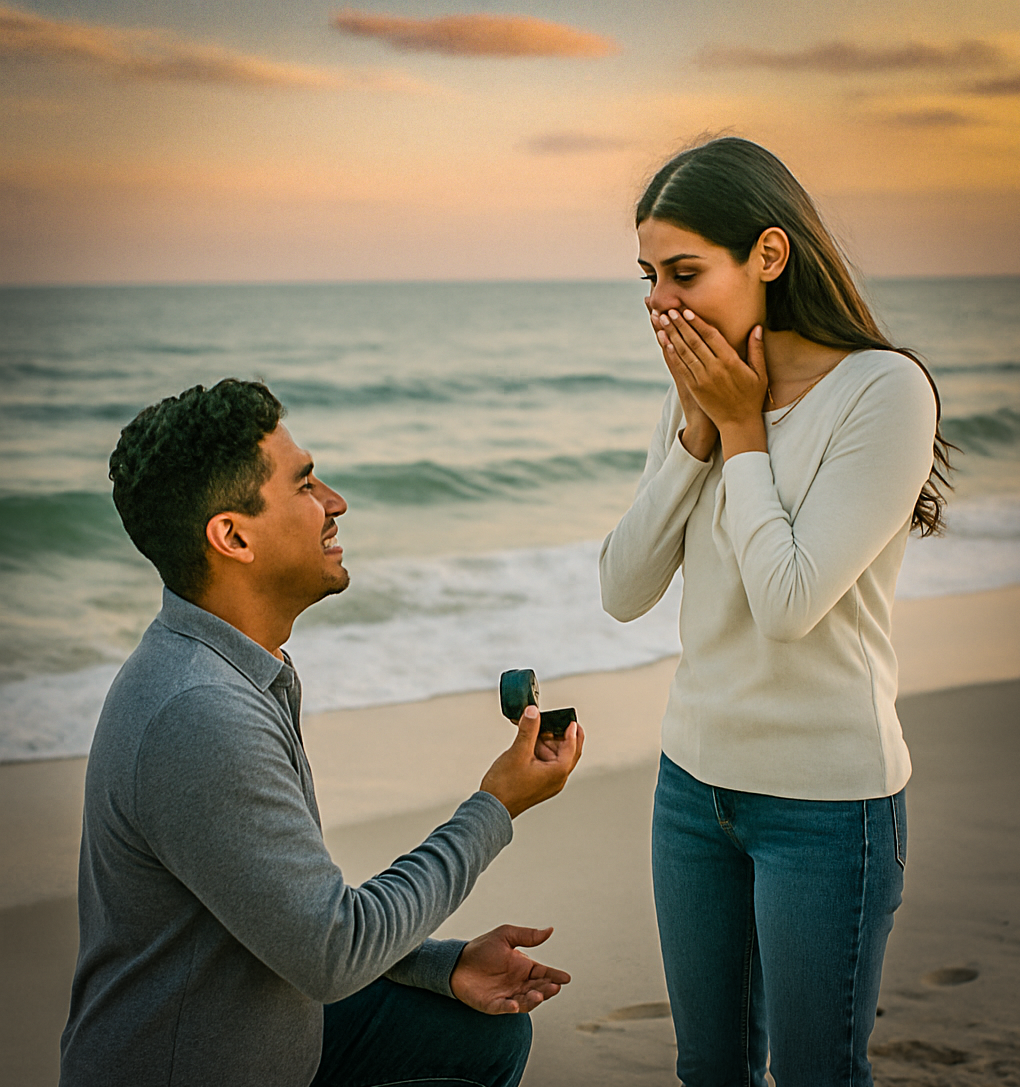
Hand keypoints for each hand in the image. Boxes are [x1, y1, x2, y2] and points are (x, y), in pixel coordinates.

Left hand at [450, 924, 569, 1013]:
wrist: (456, 962)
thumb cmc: (481, 949)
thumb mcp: (505, 936)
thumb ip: (527, 936)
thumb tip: (551, 930)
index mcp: (523, 967)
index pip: (543, 973)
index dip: (555, 976)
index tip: (566, 978)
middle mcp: (518, 983)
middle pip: (538, 989)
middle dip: (547, 989)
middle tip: (554, 987)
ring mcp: (507, 995)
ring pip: (525, 1001)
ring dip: (533, 1000)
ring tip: (537, 995)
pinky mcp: (493, 1005)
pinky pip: (504, 1008)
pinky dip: (510, 1008)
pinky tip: (514, 1006)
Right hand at [480, 706, 582, 818]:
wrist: (492, 808)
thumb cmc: (505, 787)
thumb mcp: (518, 752)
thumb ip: (528, 730)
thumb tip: (534, 712)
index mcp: (558, 772)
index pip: (573, 746)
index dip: (571, 729)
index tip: (569, 717)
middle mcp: (557, 778)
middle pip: (566, 750)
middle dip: (557, 733)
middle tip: (548, 720)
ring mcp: (547, 782)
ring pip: (554, 755)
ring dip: (545, 741)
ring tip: (532, 728)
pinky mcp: (538, 782)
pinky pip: (544, 762)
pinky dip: (538, 749)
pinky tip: (527, 742)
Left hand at [656, 310, 767, 458]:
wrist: (738, 423)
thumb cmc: (751, 397)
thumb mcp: (760, 374)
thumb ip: (756, 350)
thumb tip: (757, 328)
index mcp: (730, 362)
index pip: (711, 336)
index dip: (697, 322)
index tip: (686, 310)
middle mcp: (714, 368)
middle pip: (694, 341)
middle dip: (679, 324)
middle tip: (667, 309)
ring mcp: (702, 378)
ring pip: (684, 352)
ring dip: (671, 335)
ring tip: (662, 321)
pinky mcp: (694, 388)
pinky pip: (681, 367)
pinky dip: (672, 354)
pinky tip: (665, 342)